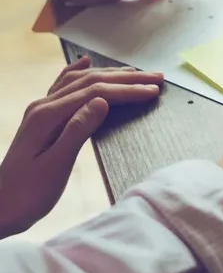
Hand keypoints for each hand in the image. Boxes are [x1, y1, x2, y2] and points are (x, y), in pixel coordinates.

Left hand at [0, 57, 162, 237]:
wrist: (0, 209)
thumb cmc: (28, 194)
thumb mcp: (56, 166)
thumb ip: (78, 130)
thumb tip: (102, 101)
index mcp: (48, 116)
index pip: (96, 93)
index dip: (127, 90)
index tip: (154, 91)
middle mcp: (43, 106)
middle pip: (91, 82)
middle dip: (126, 79)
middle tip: (156, 78)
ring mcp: (41, 110)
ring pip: (80, 81)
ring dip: (110, 75)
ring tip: (136, 73)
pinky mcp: (42, 118)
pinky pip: (62, 86)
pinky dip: (77, 72)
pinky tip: (85, 63)